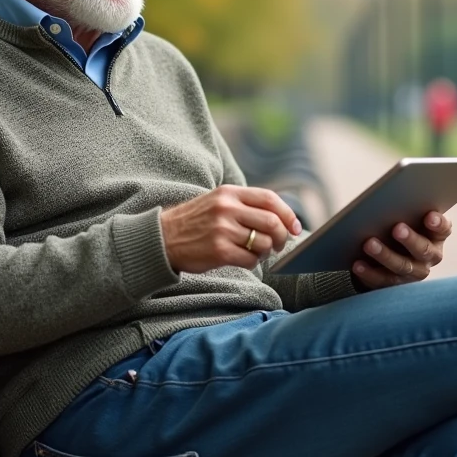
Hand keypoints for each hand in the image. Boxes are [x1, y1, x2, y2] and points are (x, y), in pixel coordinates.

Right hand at [160, 185, 301, 273]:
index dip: (288, 214)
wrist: (162, 238)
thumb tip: (281, 218)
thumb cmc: (194, 222)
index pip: (270, 199)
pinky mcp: (218, 251)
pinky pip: (250, 260)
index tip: (295, 227)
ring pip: (263, 243)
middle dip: (281, 237)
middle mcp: (227, 208)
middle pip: (272, 222)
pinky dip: (252, 263)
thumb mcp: (217, 202)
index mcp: (229, 193)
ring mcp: (222, 230)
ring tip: (256, 253)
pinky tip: (243, 260)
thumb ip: (244, 205)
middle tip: (278, 245)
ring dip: (266, 252)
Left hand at [352, 211, 451, 289]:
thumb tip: (391, 200)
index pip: (443, 229)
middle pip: (423, 250)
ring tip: (369, 244)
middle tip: (397, 228)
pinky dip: (369, 273)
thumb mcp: (408, 218)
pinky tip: (358, 264)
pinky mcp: (395, 285)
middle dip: (410, 239)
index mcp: (436, 236)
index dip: (438, 224)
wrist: (389, 251)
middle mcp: (430, 256)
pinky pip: (383, 281)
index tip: (429, 216)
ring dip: (385, 255)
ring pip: (402, 266)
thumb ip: (406, 211)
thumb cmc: (400, 225)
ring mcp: (414, 273)